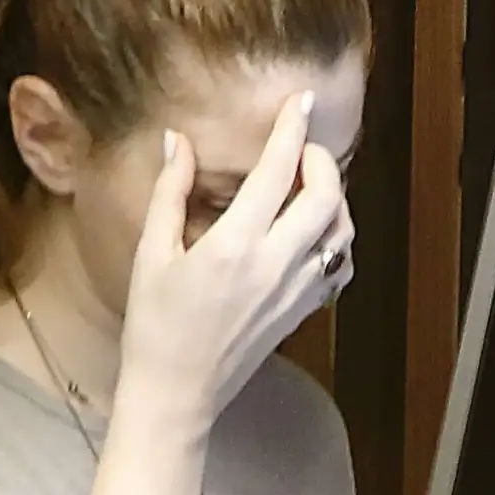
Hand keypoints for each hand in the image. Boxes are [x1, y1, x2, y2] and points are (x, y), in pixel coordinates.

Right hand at [116, 93, 354, 439]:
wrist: (176, 394)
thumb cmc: (154, 325)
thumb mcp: (152, 254)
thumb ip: (170, 192)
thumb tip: (177, 140)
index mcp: (234, 245)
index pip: (277, 170)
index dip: (292, 128)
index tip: (302, 101)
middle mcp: (275, 265)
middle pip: (326, 196)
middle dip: (321, 161)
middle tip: (300, 150)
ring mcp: (296, 291)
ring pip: (342, 231)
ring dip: (334, 199)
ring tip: (308, 186)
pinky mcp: (303, 311)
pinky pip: (339, 265)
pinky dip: (336, 238)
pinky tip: (312, 231)